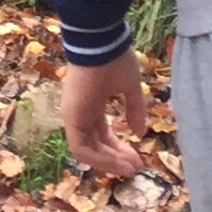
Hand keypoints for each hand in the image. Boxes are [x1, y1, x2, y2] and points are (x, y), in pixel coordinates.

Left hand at [60, 55, 150, 178]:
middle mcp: (80, 113)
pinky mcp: (72, 117)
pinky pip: (82, 148)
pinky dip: (99, 159)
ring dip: (109, 163)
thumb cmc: (114, 59)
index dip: (119, 148)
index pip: (102, 134)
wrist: (101, 41)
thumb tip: (140, 133)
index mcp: (91, 104)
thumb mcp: (129, 87)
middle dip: (116, 159)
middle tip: (136, 169)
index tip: (138, 159)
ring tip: (130, 169)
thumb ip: (134, 110)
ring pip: (87, 151)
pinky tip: (118, 163)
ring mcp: (74, 115)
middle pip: (96, 145)